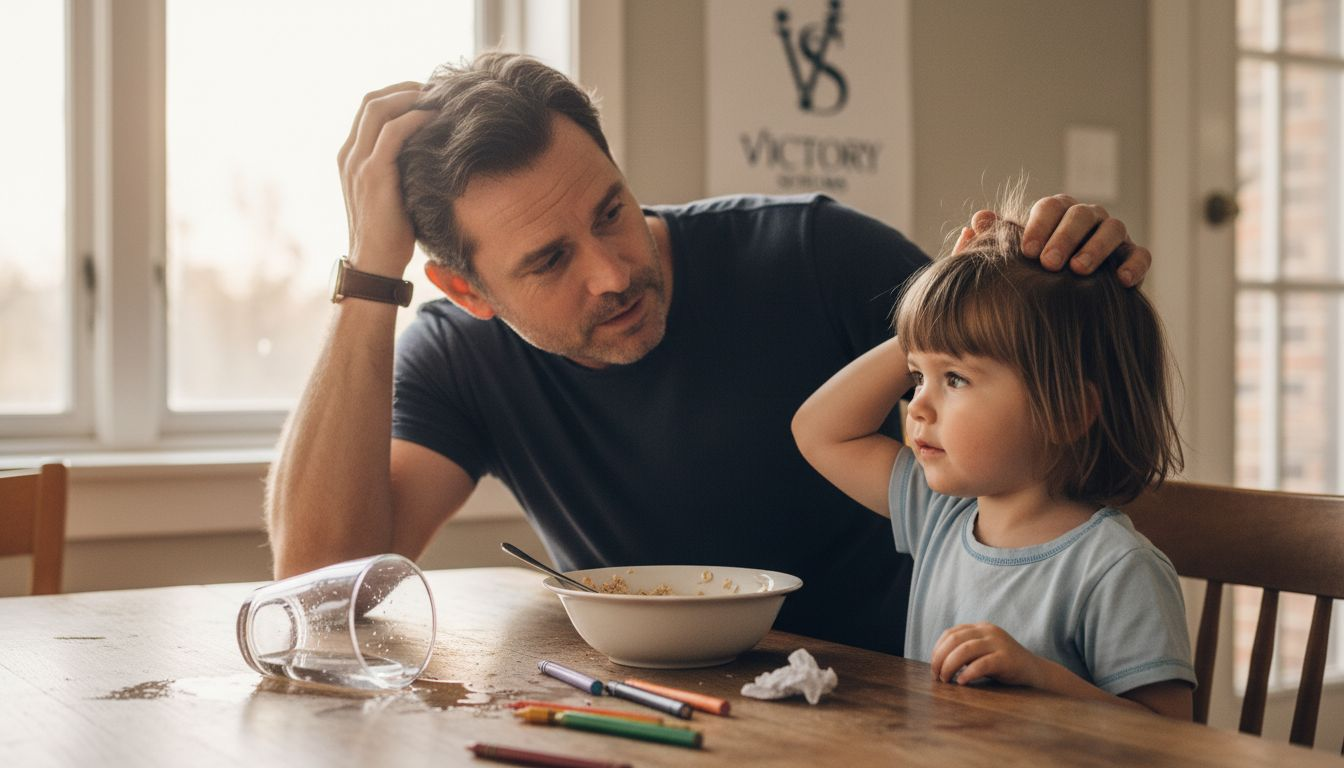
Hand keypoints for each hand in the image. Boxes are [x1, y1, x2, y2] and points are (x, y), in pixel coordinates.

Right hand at [337, 82, 434, 276]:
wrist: (375, 264)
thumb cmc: (391, 233)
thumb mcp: (393, 192)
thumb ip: (399, 168)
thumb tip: (430, 149)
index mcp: (351, 156)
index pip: (369, 108)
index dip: (397, 95)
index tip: (426, 95)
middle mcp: (349, 155)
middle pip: (371, 101)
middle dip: (405, 89)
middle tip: (436, 90)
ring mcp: (358, 164)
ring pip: (378, 109)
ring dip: (410, 98)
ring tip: (438, 100)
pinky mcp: (373, 176)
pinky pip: (391, 134)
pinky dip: (413, 119)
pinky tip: (434, 119)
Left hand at [929, 622, 1043, 686]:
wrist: (1035, 672)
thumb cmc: (1003, 665)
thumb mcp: (982, 653)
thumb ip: (964, 652)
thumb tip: (937, 664)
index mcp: (980, 628)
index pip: (950, 633)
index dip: (937, 649)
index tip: (933, 666)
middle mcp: (988, 631)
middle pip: (954, 640)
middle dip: (940, 658)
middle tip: (936, 676)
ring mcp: (998, 643)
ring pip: (964, 650)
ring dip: (949, 666)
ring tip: (946, 680)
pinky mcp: (1006, 658)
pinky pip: (982, 664)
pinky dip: (968, 673)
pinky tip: (962, 682)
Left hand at [953, 195, 1151, 286]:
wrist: (1058, 308)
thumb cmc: (1027, 277)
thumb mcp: (1008, 260)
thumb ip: (994, 239)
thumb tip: (978, 220)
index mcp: (1056, 214)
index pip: (1051, 207)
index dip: (1039, 225)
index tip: (1026, 251)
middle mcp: (1087, 219)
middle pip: (1082, 215)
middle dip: (1065, 236)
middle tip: (1049, 263)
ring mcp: (1112, 237)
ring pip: (1113, 229)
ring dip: (1097, 247)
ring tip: (1079, 270)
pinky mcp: (1132, 259)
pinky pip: (1141, 255)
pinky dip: (1135, 264)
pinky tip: (1121, 281)